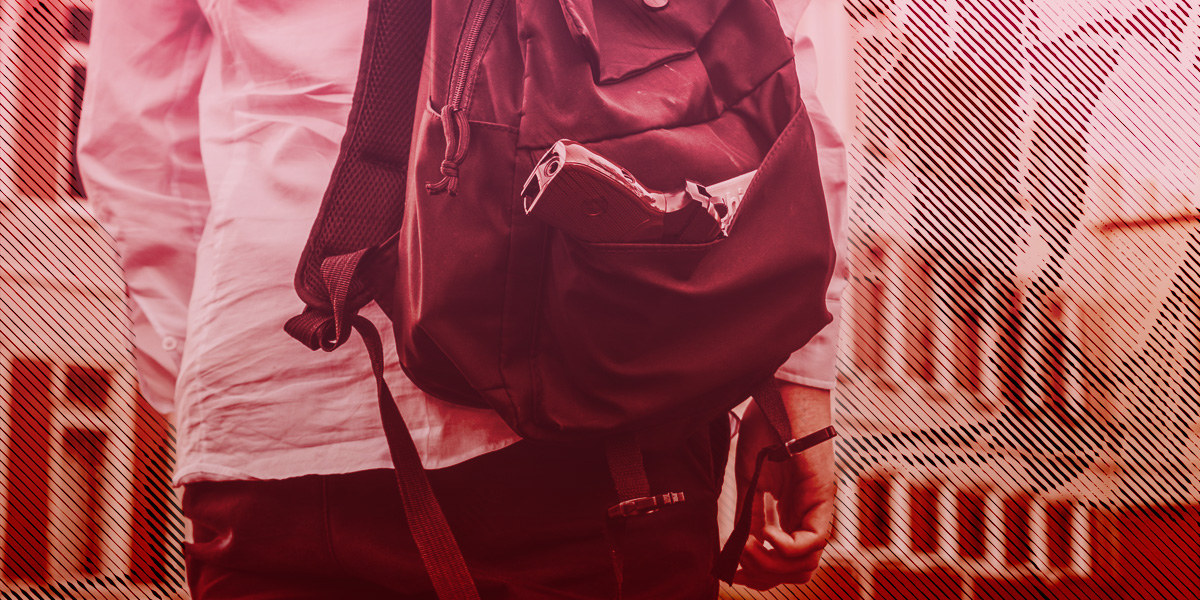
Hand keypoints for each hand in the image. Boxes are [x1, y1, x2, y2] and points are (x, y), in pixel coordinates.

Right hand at [732, 382, 835, 589]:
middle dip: (763, 575)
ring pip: (806, 564)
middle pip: (796, 571)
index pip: (785, 561)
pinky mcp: (823, 496)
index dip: (759, 574)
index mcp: (791, 513)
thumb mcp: (750, 481)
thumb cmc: (765, 428)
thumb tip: (737, 548)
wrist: (778, 396)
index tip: (733, 569)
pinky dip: (785, 546)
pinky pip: (815, 541)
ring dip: (772, 564)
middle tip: (738, 561)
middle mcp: (808, 516)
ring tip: (749, 545)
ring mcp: (818, 507)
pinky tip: (765, 531)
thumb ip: (748, 515)